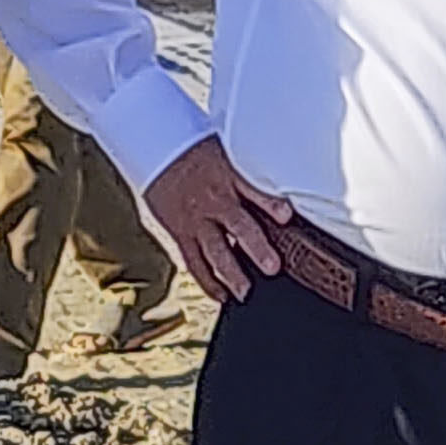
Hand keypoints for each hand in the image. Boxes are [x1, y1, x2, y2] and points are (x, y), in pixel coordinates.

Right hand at [146, 136, 291, 302]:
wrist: (158, 149)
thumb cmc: (199, 149)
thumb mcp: (229, 150)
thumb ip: (252, 170)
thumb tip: (281, 174)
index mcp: (229, 177)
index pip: (253, 190)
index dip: (271, 203)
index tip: (286, 215)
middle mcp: (214, 201)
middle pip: (238, 227)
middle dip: (256, 248)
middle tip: (273, 267)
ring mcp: (196, 220)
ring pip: (215, 252)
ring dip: (231, 274)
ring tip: (245, 292)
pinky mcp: (181, 232)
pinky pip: (194, 261)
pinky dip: (207, 281)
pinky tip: (221, 295)